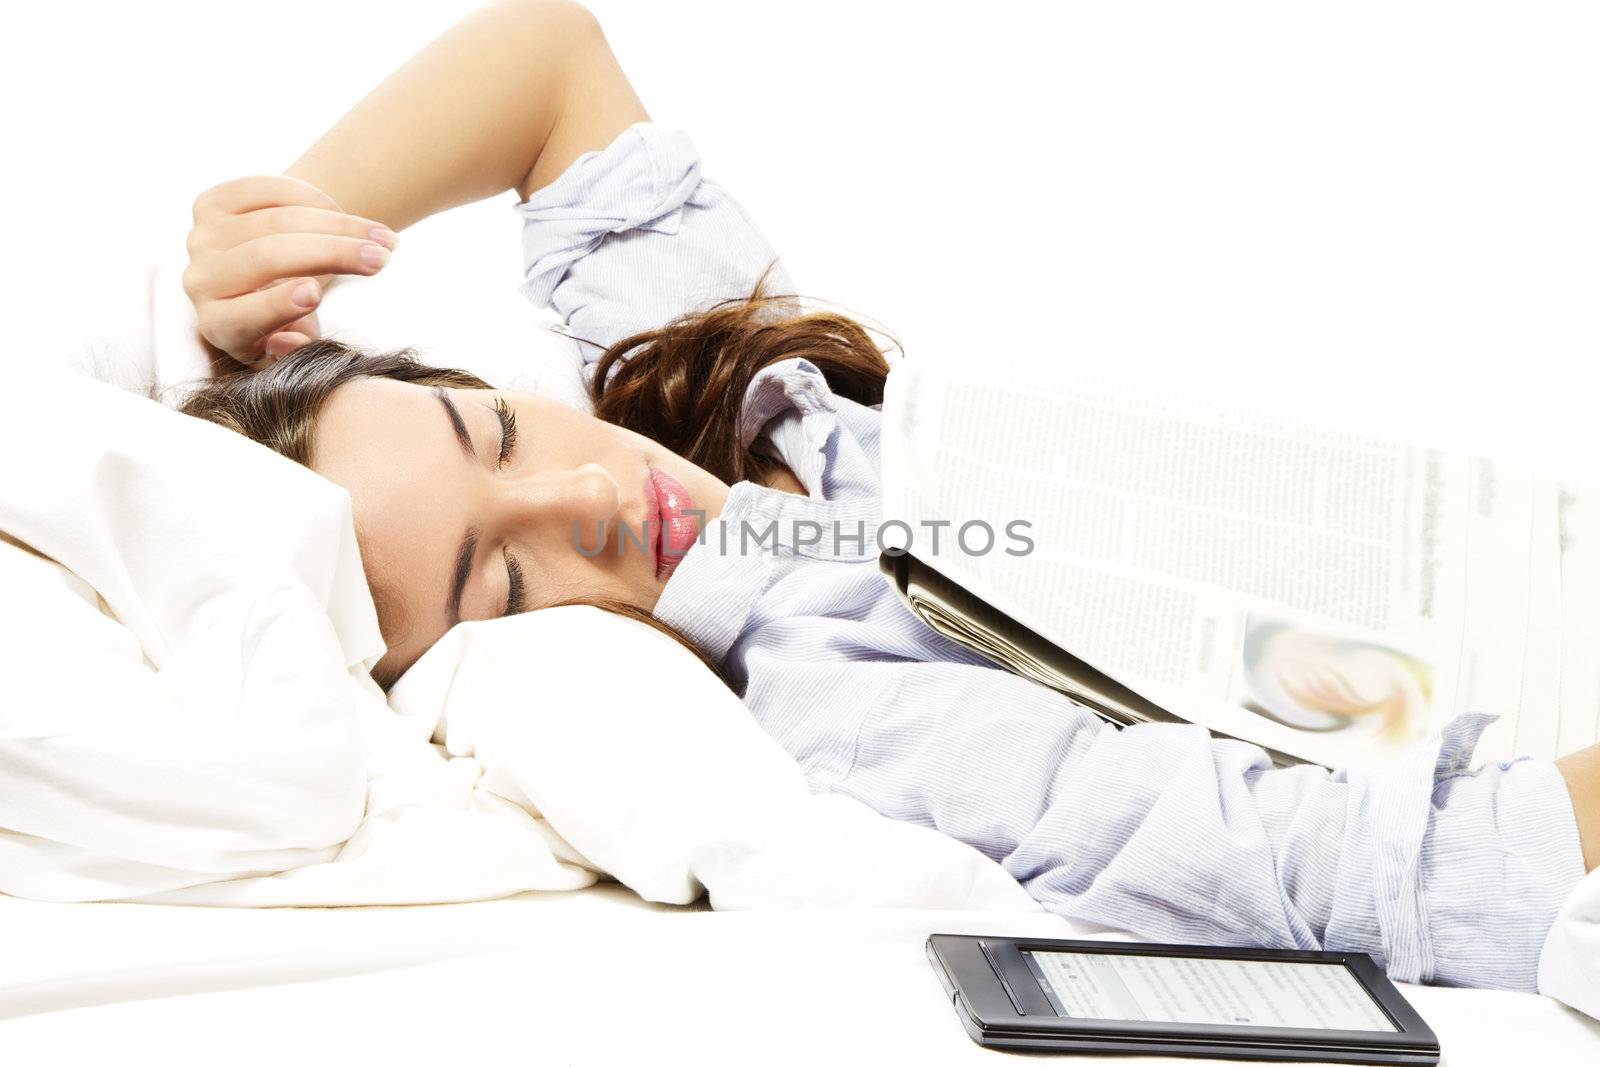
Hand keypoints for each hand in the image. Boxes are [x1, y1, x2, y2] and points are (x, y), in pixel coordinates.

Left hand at [183, 175, 396, 367]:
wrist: (260, 282)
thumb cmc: (285, 323)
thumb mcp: (293, 350)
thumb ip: (292, 353)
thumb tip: (285, 341)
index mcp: (221, 327)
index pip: (243, 316)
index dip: (278, 304)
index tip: (315, 293)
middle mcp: (201, 281)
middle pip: (267, 257)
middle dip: (331, 253)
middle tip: (381, 258)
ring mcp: (202, 238)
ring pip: (275, 220)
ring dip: (339, 224)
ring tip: (384, 237)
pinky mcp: (210, 205)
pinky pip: (266, 190)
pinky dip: (313, 198)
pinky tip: (343, 214)